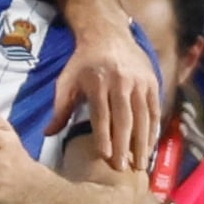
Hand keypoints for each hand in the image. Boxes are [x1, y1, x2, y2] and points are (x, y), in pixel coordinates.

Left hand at [51, 20, 159, 169]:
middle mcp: (121, 82)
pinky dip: (153, 129)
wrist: (107, 35)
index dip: (104, 137)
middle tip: (124, 169)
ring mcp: (139, 82)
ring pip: (143, 116)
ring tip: (139, 164)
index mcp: (98, 82)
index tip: (105, 157)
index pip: (102, 115)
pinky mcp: (152, 82)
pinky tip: (150, 146)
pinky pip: (154, 109)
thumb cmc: (83, 63)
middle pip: (124, 119)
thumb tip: (48, 134)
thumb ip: (60, 109)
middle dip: (125, 146)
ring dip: (142, 142)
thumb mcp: (67, 82)